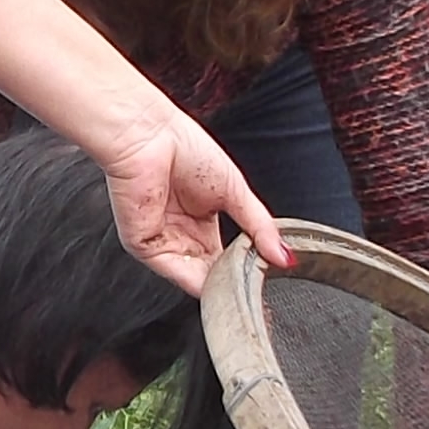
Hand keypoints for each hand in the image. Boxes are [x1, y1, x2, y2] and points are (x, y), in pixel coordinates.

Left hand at [96, 110, 289, 295]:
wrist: (148, 136)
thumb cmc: (183, 148)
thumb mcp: (237, 191)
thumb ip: (260, 226)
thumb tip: (285, 255)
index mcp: (201, 219)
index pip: (225, 258)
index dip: (246, 272)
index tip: (270, 283)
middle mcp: (181, 232)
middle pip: (211, 272)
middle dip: (233, 284)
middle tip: (260, 293)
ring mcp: (162, 240)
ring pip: (195, 276)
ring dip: (220, 285)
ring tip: (244, 286)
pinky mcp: (142, 244)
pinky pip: (174, 270)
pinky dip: (198, 281)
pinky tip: (219, 281)